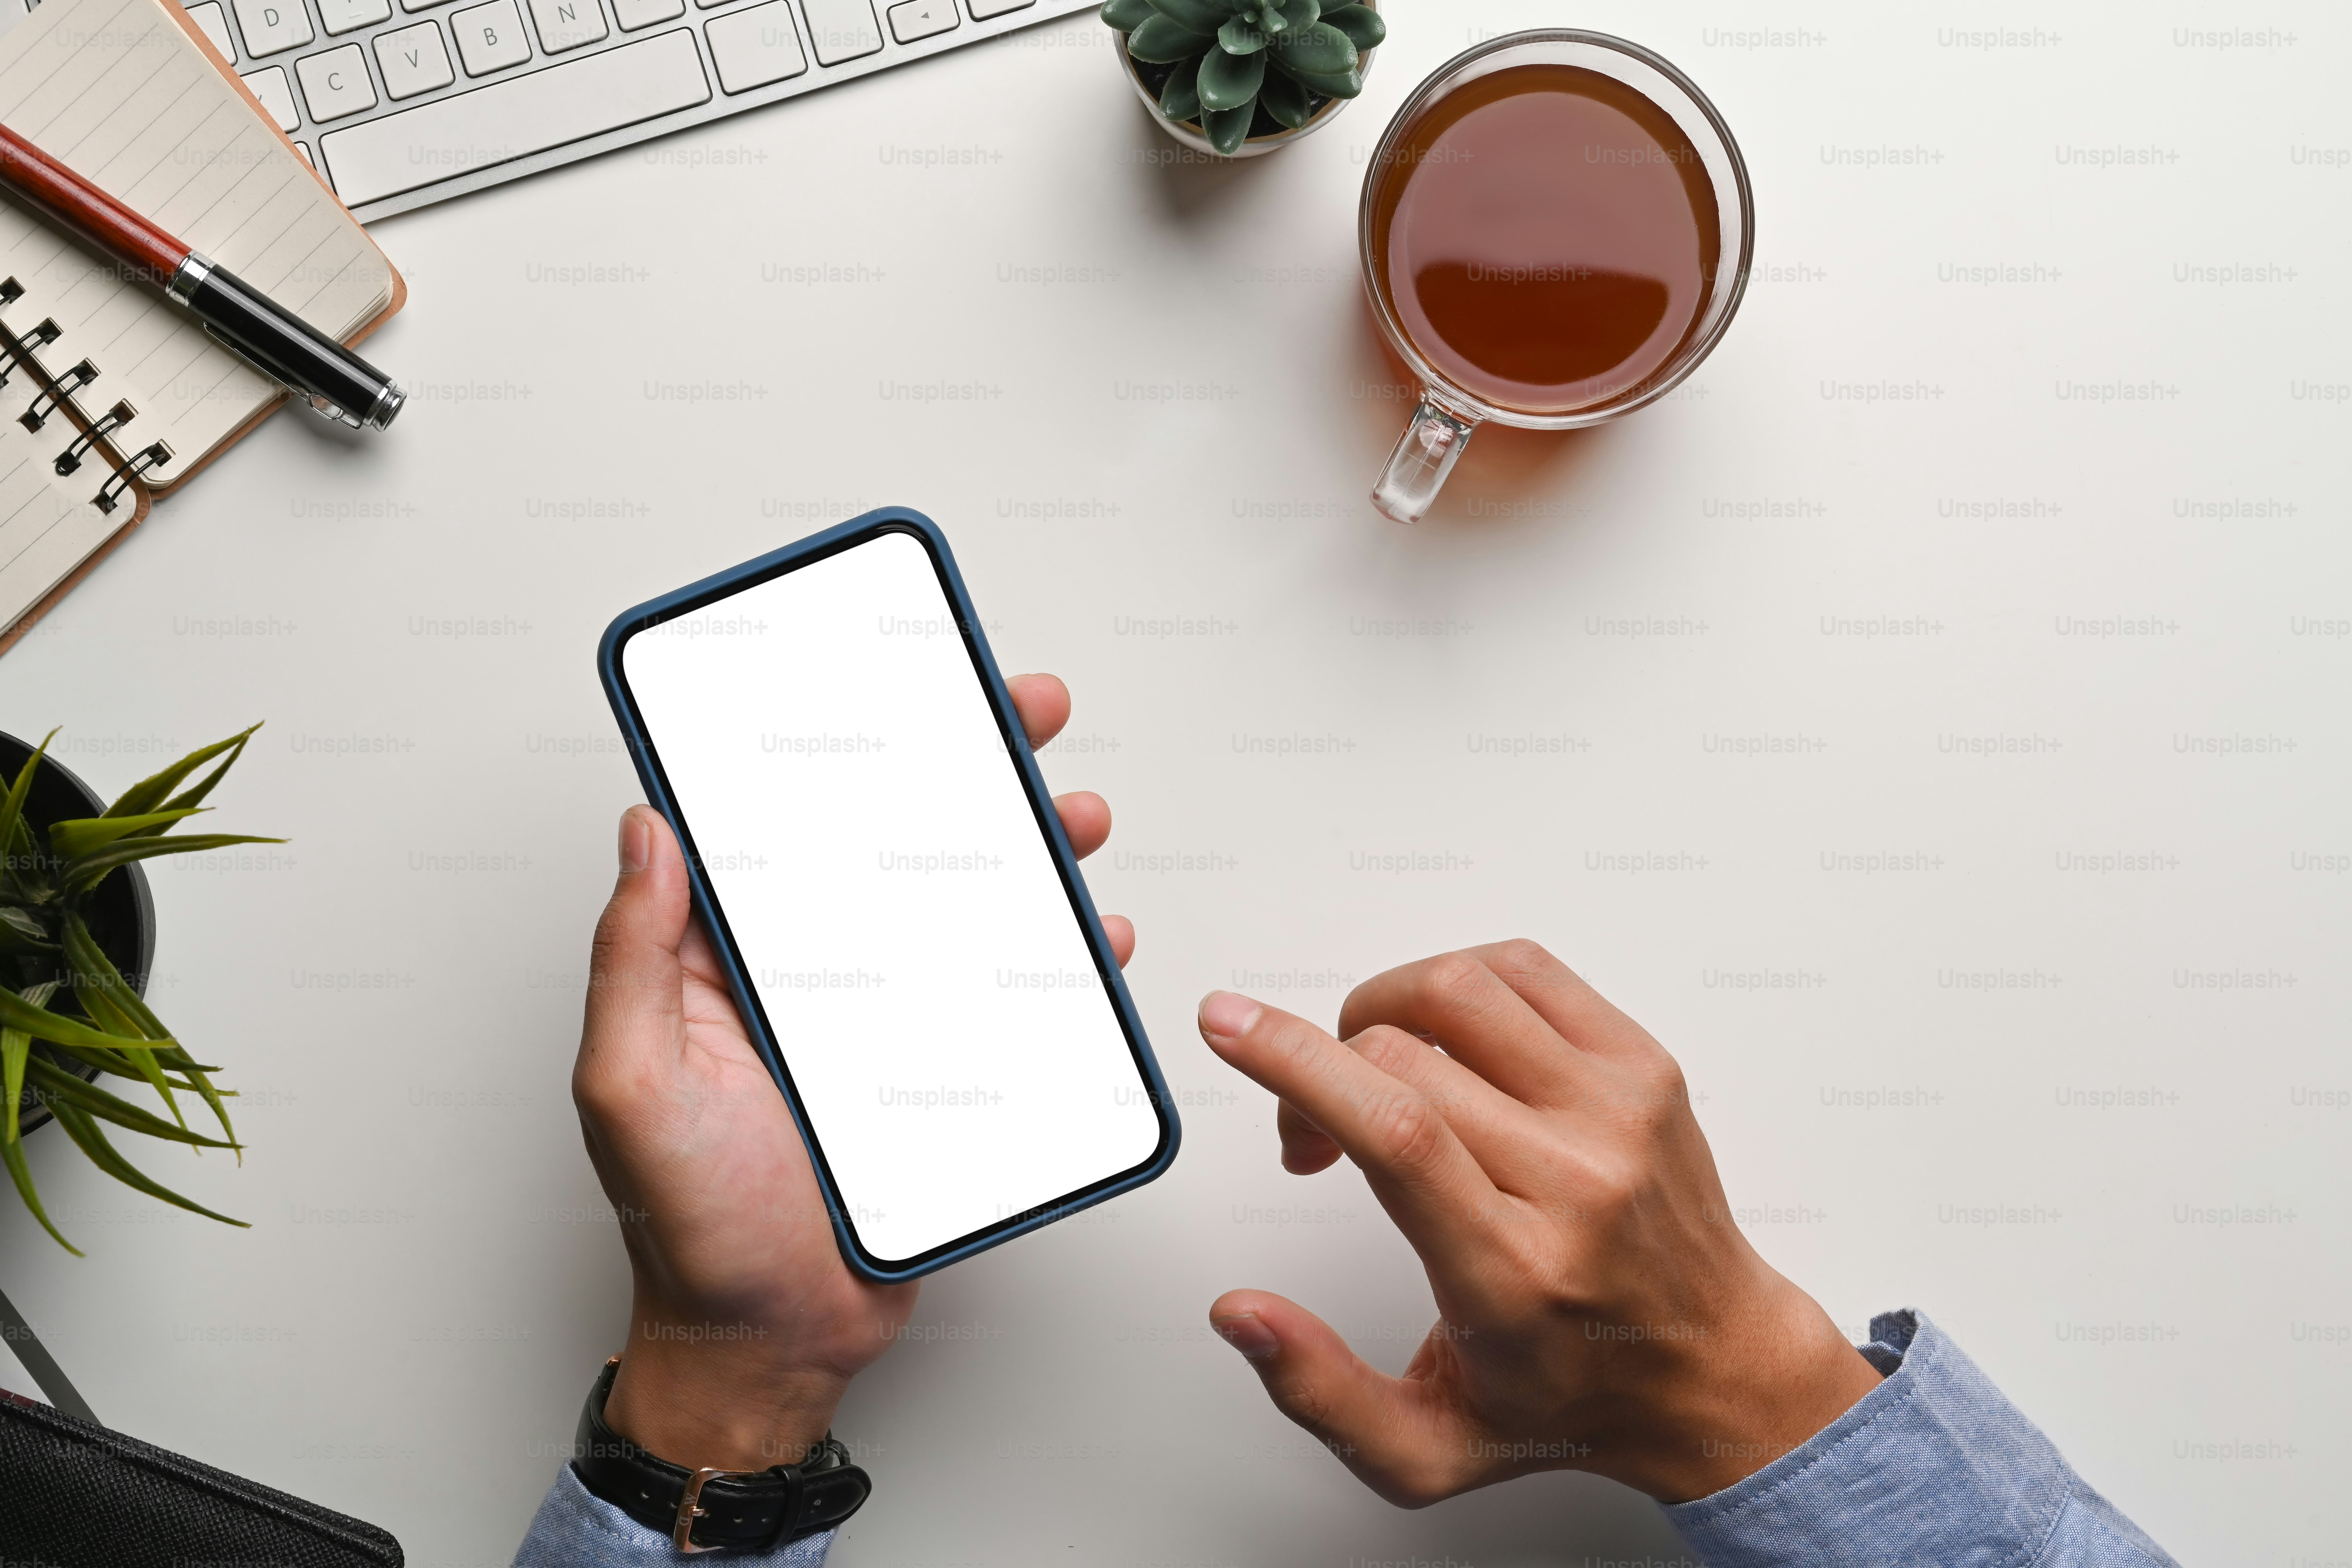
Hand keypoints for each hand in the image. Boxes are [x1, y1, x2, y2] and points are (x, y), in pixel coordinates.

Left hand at [573, 673, 1129, 1470]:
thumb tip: (644, 831)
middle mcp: (812, 978)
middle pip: (894, 845)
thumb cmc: (689, 1232)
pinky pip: (1008, 999)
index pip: (783, 826)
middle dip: (966, 769)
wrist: (769, 1346)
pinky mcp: (940, 1073)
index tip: (888, 684)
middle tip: (1023, 713)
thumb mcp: (631, 1086)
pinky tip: (1091, 933)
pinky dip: (1058, 961)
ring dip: (1027, 852)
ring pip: (964, 910)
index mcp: (731, 963)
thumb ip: (632, 958)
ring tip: (1075, 815)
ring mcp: (882, 1023)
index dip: (835, 747)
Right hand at [1198, 941, 1882, 1505]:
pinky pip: (1523, 971)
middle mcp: (1576, 1183)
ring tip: (1377, 1072)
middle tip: (1313, 1132)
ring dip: (1382, 1011)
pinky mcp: (1644, 1068)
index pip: (1394, 1130)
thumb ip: (1320, 1391)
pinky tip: (1442, 1041)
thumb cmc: (1574, 1395)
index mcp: (1513, 1272)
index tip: (1229, 1025)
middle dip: (1319, 1068)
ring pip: (1461, 989)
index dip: (1296, 1063)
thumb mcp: (1428, 1451)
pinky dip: (1455, 985)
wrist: (1716, 1368)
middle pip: (1406, 1056)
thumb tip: (1240, 1316)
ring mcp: (1619, 1114)